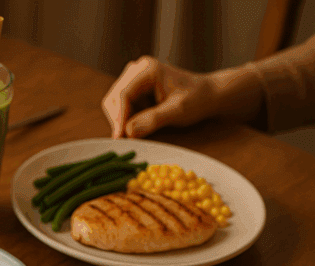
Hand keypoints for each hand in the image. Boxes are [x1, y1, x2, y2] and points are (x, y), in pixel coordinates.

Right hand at [102, 56, 218, 138]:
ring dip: (120, 120)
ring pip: (113, 103)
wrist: (207, 94)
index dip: (119, 117)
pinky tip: (136, 127)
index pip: (123, 94)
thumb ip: (153, 120)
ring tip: (133, 134)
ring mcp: (133, 78)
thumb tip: (128, 132)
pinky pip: (119, 106)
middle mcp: (136, 70)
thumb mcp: (178, 111)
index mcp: (147, 70)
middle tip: (124, 140)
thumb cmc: (197, 99)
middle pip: (114, 98)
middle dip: (118, 119)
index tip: (119, 137)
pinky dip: (124, 119)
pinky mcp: (133, 88)